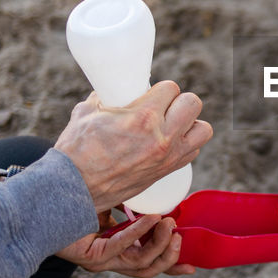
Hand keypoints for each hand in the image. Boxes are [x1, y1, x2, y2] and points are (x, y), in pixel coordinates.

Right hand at [54, 80, 213, 211]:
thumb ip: (103, 97)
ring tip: (172, 124)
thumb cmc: (76, 151)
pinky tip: (170, 142)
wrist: (74, 189)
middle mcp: (162, 137)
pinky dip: (186, 145)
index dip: (162, 89)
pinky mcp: (167, 172)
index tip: (152, 93)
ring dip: (190, 123)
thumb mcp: (87, 112)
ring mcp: (167, 157)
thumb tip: (109, 90)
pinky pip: (193, 152)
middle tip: (163, 106)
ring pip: (203, 130)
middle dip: (179, 101)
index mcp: (143, 117)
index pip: (172, 88)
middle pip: (193, 104)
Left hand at [56, 213, 195, 277]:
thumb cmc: (74, 202)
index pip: (149, 265)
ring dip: (159, 244)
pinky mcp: (92, 256)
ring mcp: (101, 261)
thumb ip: (132, 205)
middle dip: (170, 255)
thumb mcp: (112, 204)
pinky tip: (151, 218)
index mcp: (117, 252)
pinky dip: (139, 232)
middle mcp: (111, 261)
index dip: (171, 266)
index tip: (193, 266)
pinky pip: (121, 246)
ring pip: (139, 263)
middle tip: (180, 235)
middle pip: (149, 270)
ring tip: (169, 223)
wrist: (42, 205)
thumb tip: (156, 191)